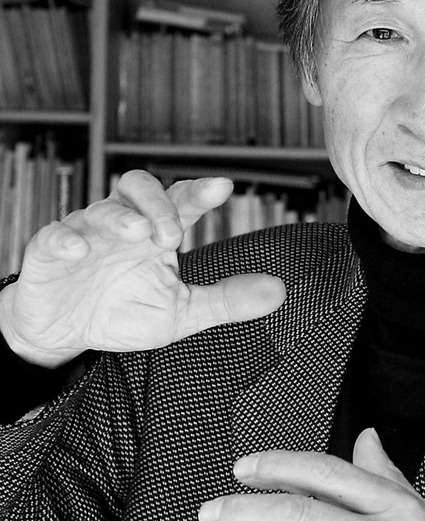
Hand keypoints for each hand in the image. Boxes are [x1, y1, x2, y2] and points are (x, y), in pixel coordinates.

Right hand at [0, 170, 285, 366]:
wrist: (66, 334)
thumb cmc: (123, 312)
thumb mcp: (182, 313)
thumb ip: (227, 300)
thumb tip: (279, 291)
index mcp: (155, 234)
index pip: (180, 202)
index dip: (199, 192)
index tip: (223, 186)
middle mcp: (123, 225)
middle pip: (139, 187)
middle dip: (158, 202)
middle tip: (174, 232)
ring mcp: (86, 234)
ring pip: (100, 209)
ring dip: (121, 217)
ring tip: (137, 233)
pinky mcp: (49, 251)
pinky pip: (55, 236)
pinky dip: (66, 240)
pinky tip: (77, 251)